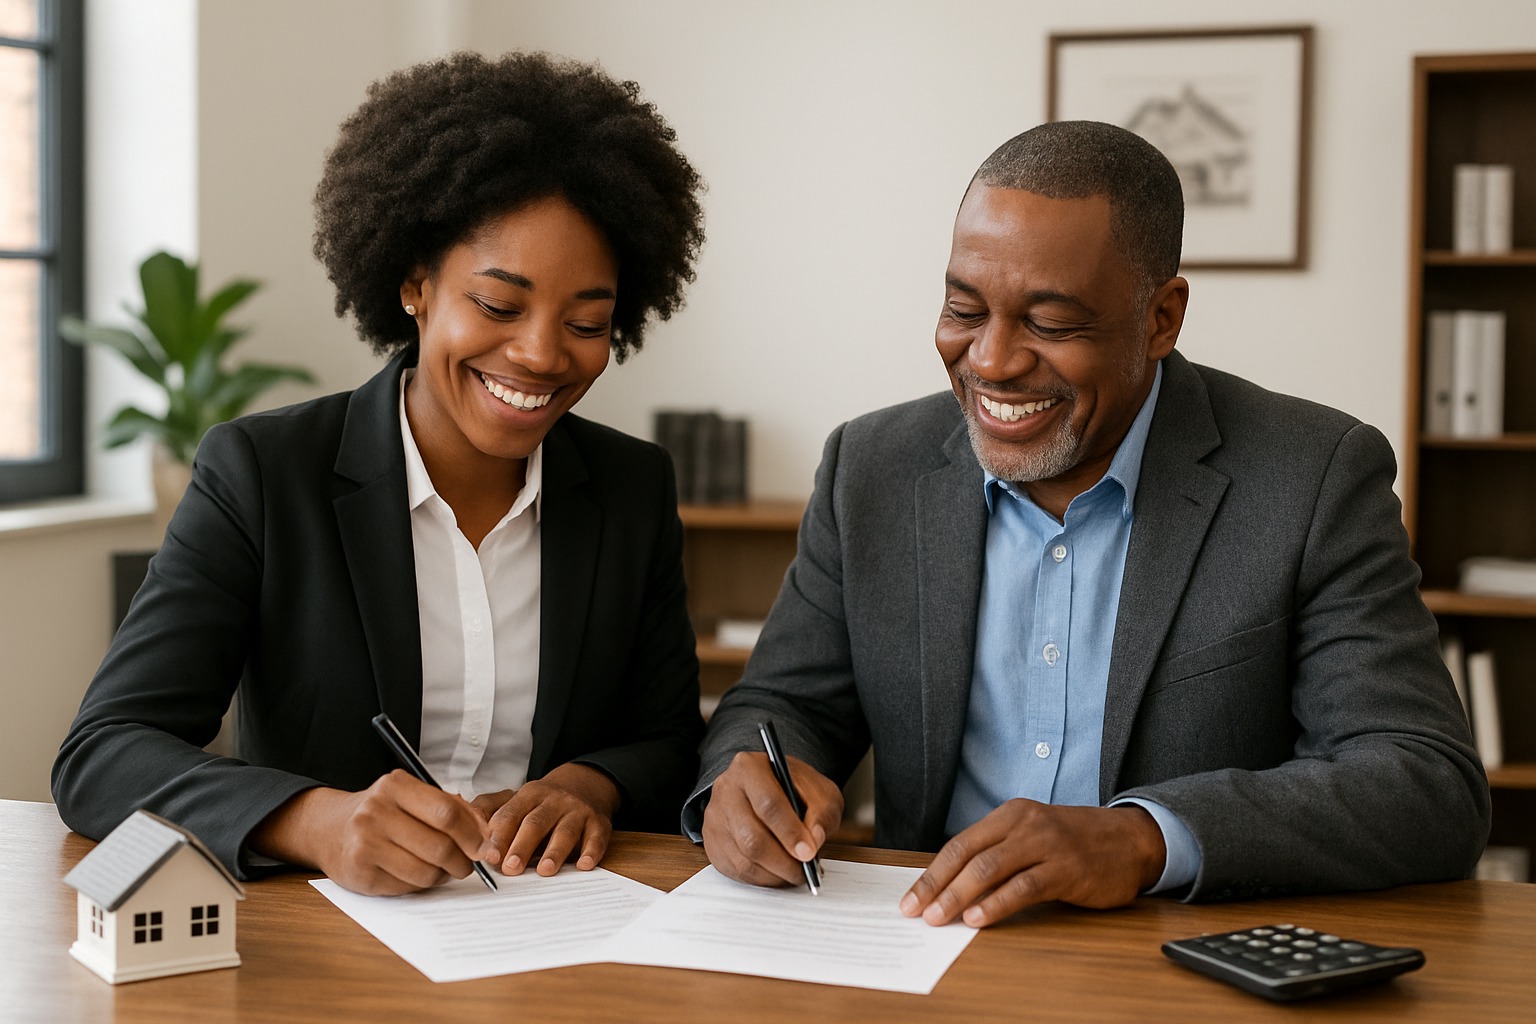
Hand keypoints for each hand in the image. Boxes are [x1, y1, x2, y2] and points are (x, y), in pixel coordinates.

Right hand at [249, 770, 494, 895]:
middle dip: (463, 861)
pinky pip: (407, 887)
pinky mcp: (360, 873)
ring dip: (443, 876)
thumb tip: (486, 836)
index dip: (473, 834)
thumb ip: (451, 810)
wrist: (330, 829)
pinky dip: (420, 884)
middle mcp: (376, 811)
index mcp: (396, 785)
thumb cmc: (384, 813)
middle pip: (440, 846)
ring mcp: (365, 843)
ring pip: (426, 871)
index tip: (487, 847)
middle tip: (468, 865)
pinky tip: (415, 873)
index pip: (447, 812)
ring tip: (441, 869)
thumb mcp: (413, 797)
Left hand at [472, 762, 620, 876]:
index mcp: (529, 795)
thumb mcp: (518, 800)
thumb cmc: (543, 802)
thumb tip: (466, 834)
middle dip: (522, 846)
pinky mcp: (599, 823)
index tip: (489, 856)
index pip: (511, 814)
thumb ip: (492, 814)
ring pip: (566, 830)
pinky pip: (596, 837)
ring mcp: (578, 811)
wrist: (586, 783)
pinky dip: (591, 851)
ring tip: (545, 870)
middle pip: (536, 823)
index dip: (500, 836)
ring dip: (555, 851)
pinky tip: (584, 864)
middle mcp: (554, 801)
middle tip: (511, 868)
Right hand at [701, 750, 842, 887]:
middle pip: (751, 837)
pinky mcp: (712, 843)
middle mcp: (727, 790)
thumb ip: (822, 812)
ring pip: (744, 859)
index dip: (790, 832)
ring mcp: (715, 818)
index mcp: (750, 767)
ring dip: (774, 874)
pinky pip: (737, 871)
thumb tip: (814, 839)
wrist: (769, 789)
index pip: (768, 804)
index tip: (808, 853)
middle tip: (804, 870)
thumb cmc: (794, 789)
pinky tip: (778, 873)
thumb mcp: (818, 791)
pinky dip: (762, 879)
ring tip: (795, 873)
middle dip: (783, 861)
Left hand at [899, 800, 1165, 927]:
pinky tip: (979, 918)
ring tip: (940, 918)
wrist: (1131, 838)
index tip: (911, 899)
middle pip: (969, 856)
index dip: (932, 874)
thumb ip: (997, 854)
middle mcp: (1024, 824)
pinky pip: (1024, 886)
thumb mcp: (1032, 836)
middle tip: (917, 912)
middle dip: (937, 886)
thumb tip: (952, 889)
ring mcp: (1046, 844)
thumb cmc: (1075, 841)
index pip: (959, 844)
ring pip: (991, 869)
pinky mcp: (1067, 868)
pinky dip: (998, 903)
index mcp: (1009, 815)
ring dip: (960, 896)